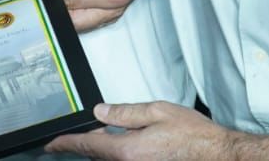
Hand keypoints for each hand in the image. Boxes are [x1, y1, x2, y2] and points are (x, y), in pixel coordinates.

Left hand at [47, 102, 237, 159]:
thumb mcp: (158, 112)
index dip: (65, 144)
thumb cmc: (194, 135)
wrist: (218, 156)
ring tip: (98, 137)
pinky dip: (115, 155)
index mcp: (127, 151)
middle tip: (73, 134)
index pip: (87, 146)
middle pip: (95, 157)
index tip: (49, 143)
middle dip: (84, 145)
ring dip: (101, 151)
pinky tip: (121, 145)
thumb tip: (100, 112)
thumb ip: (125, 113)